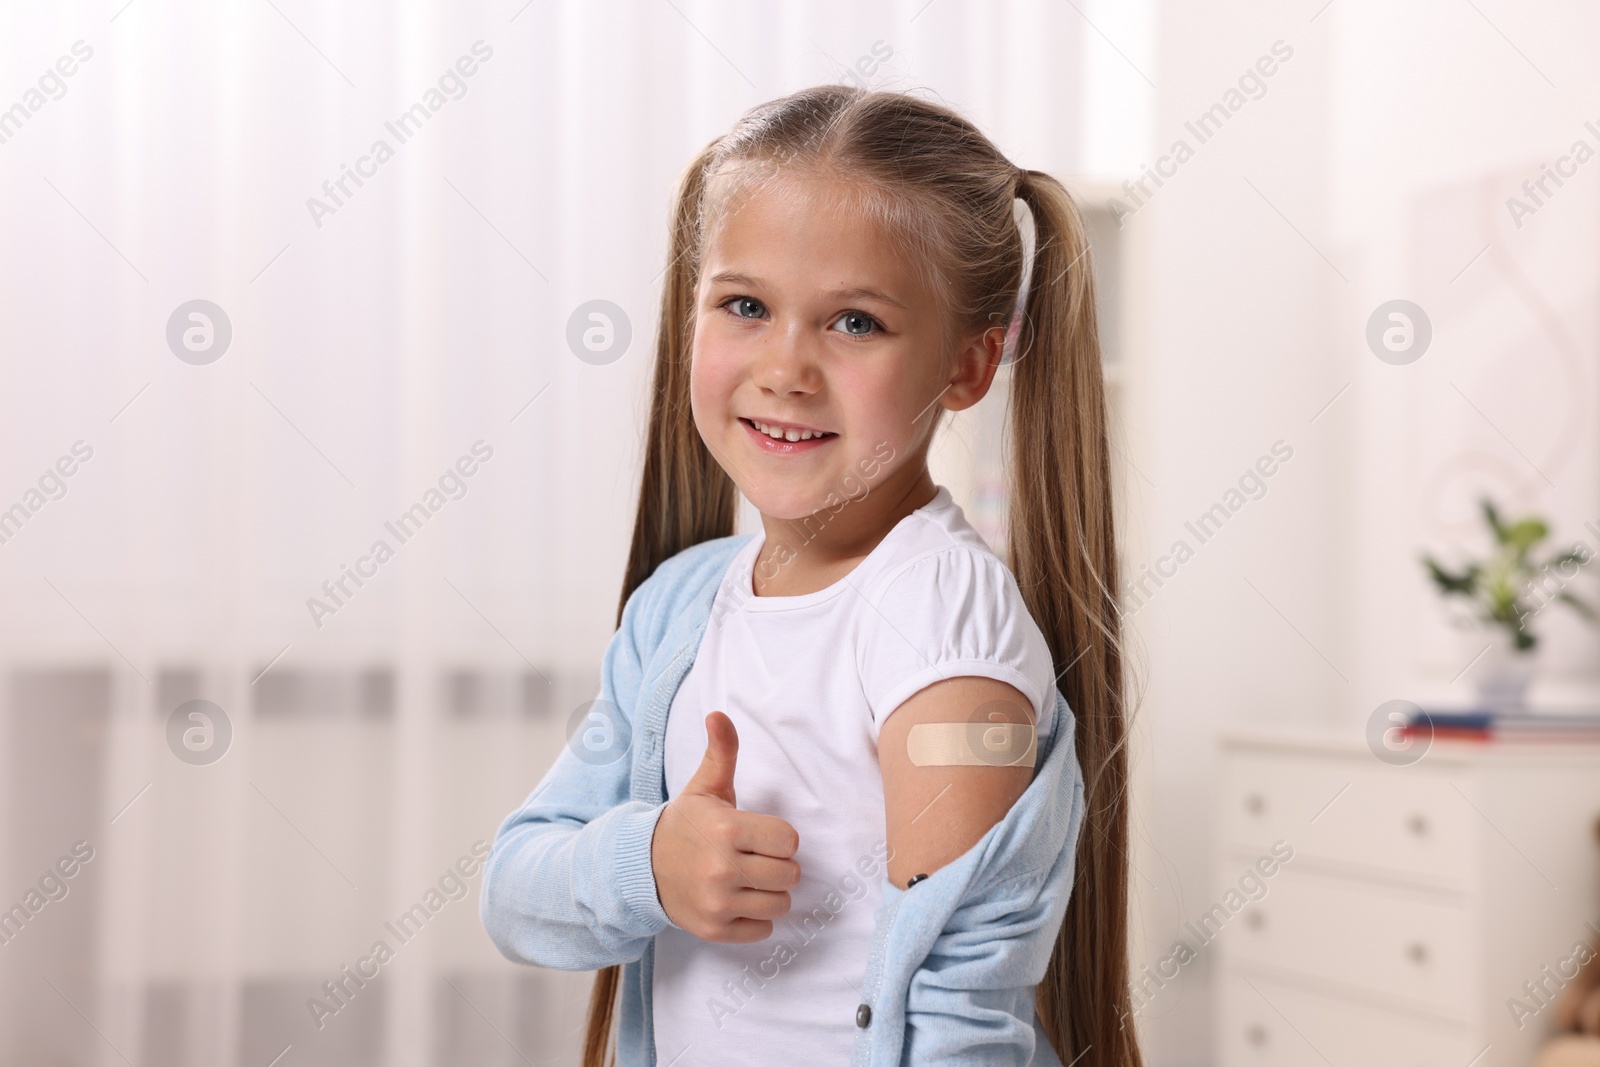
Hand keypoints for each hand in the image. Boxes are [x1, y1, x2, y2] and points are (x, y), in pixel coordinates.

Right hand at [651, 711, 800, 942]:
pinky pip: (763, 930)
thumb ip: (721, 752)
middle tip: (755, 857)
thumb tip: (718, 714)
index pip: (789, 840)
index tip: (760, 836)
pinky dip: (756, 918)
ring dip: (770, 893)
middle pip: (790, 874)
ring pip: (781, 904)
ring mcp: (717, 903)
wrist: (642, 866)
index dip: (779, 837)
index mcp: (726, 829)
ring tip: (749, 879)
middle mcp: (722, 868)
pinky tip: (738, 900)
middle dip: (778, 865)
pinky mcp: (714, 930)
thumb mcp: (704, 787)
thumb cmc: (685, 824)